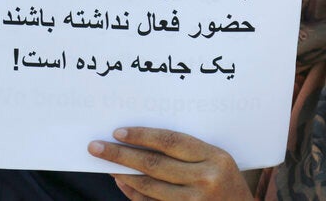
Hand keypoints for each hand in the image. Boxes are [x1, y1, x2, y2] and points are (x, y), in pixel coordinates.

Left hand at [88, 127, 252, 200]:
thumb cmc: (228, 182)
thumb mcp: (217, 161)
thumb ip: (187, 152)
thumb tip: (142, 142)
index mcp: (215, 157)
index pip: (171, 142)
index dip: (142, 136)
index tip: (118, 131)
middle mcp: (205, 179)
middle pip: (154, 164)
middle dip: (122, 155)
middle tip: (97, 147)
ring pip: (149, 186)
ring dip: (123, 174)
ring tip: (106, 164)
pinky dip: (133, 192)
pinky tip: (122, 181)